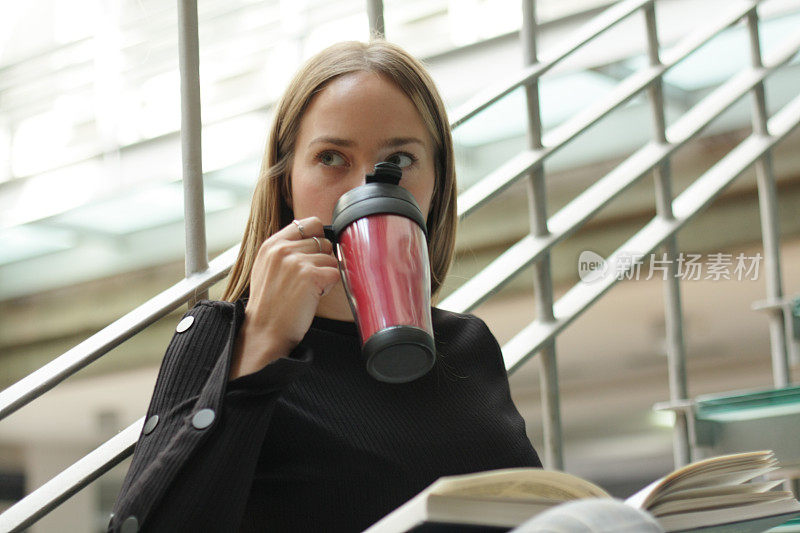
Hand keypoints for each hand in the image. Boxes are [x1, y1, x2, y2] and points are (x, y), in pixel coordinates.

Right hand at [228, 217, 339, 379]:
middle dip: (321, 261)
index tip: (313, 255)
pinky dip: (329, 287)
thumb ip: (286, 249)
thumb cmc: (269, 304)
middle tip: (307, 280)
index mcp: (272, 244)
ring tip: (307, 290)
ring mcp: (296, 261)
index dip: (317, 238)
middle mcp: (283, 248)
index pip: (309, 223)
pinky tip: (312, 296)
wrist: (264, 331)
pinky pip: (336, 273)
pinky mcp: (310, 276)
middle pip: (324, 242)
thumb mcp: (267, 267)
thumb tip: (316, 237)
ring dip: (325, 276)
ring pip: (332, 258)